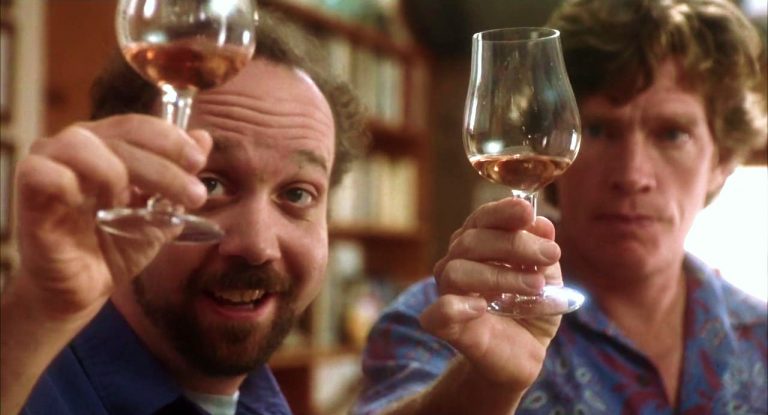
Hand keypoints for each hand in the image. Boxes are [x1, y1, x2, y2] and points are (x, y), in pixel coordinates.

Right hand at [12, 115, 210, 319]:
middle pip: (120, 136)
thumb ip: (179, 176)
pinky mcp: (27, 193)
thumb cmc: (116, 246)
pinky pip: (44, 173)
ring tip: (135, 204)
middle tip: (194, 195)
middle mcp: (76, 146)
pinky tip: (95, 207)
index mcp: (108, 144)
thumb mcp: (160, 212)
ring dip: (118, 172)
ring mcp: (49, 164)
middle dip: (164, 166)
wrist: (84, 291)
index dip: (171, 140)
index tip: (198, 163)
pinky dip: (72, 185)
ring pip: (82, 145)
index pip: (138, 126)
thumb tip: (204, 137)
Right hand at [421, 197, 561, 389]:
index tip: (527, 211)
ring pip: (457, 272)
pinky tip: (481, 307)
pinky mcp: (447, 327)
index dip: (502, 211)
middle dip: (514, 244)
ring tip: (535, 286)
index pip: (481, 218)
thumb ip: (543, 252)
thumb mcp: (548, 278)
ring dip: (500, 275)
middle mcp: (457, 264)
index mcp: (478, 246)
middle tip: (551, 254)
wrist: (523, 355)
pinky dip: (457, 306)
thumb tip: (541, 223)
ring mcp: (449, 295)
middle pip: (471, 241)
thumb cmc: (530, 310)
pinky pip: (438, 311)